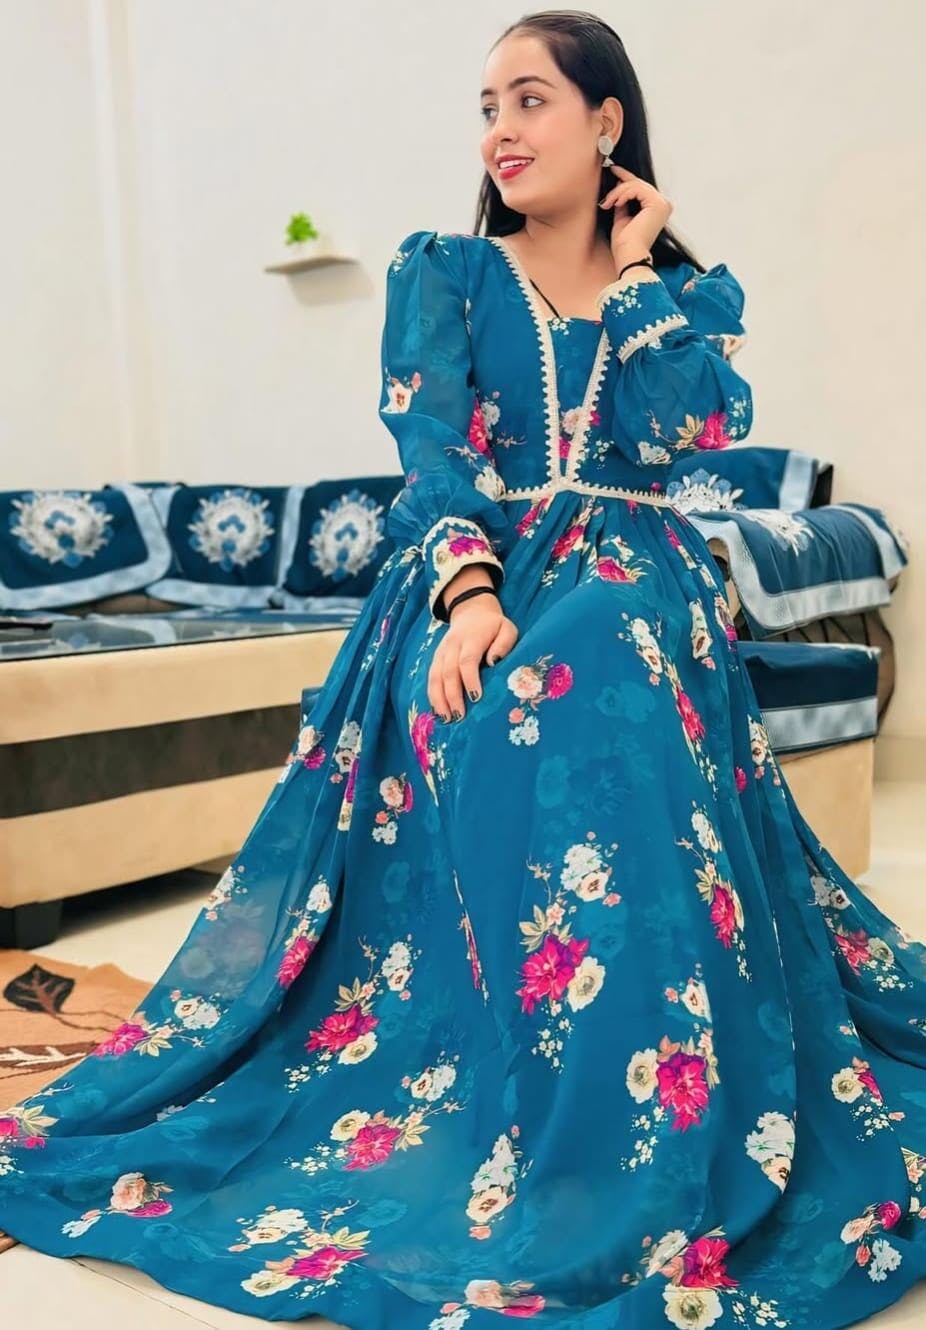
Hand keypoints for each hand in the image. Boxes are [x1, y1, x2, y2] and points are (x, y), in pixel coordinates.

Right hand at [427, 595, 518, 721]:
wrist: (471, 610)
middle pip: (448, 672)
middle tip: (460, 717)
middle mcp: (452, 646)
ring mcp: (441, 652)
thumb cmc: (493, 625)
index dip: (470, 680)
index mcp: (471, 639)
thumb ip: (504, 643)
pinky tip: (438, 711)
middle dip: (453, 696)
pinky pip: (431, 678)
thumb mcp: (507, 628)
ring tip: (446, 719)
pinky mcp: (436, 658)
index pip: (467, 661)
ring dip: (439, 699)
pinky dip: (433, 695)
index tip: (476, 698)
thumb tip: (494, 661)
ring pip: (435, 677)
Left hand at [598, 163, 672, 265]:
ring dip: (617, 193)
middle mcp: (664, 205)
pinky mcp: (657, 203)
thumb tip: (618, 185)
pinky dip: (622, 194)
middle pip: (638, 184)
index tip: (613, 169)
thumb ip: (623, 202)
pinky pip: (636, 189)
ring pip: (636, 185)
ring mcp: (662, 203)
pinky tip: (615, 204)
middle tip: (605, 199)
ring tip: (607, 204)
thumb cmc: (625, 243)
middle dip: (618, 188)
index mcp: (658, 209)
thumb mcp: (622, 217)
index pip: (642, 187)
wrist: (628, 255)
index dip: (626, 176)